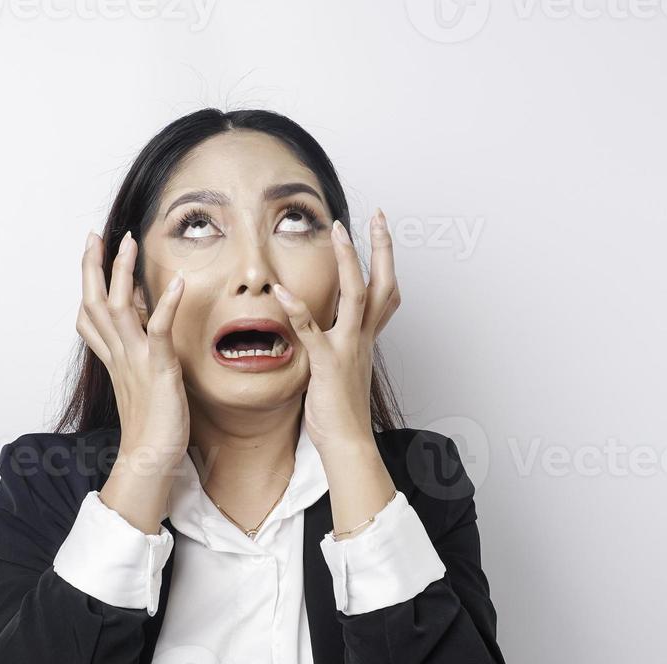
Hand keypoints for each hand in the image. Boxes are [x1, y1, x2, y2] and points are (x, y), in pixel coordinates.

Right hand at [77, 229, 188, 464]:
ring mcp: (135, 361)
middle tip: (94, 235)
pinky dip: (166, 304)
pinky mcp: (158, 369)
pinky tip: (177, 282)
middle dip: (92, 267)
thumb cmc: (150, 431)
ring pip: (120, 308)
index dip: (88, 283)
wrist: (149, 461)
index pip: (90, 317)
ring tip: (128, 243)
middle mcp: (119, 355)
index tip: (90, 255)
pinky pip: (159, 330)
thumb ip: (137, 362)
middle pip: (95, 303)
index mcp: (114, 360)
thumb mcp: (140, 388)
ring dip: (123, 272)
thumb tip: (146, 341)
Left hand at [272, 209, 400, 453]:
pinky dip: (297, 310)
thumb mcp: (341, 369)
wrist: (347, 443)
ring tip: (339, 231)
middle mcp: (362, 338)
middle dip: (382, 248)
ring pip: (356, 296)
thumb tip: (323, 331)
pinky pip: (312, 332)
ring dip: (348, 261)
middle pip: (382, 283)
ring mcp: (348, 349)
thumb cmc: (340, 412)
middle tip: (379, 217)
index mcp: (365, 339)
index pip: (385, 293)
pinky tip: (282, 292)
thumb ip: (335, 345)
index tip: (380, 233)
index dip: (384, 261)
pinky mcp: (328, 364)